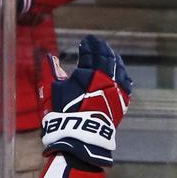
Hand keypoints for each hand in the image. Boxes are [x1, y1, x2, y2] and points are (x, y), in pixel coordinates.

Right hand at [39, 35, 131, 168]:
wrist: (81, 137)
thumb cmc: (63, 113)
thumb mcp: (53, 91)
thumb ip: (52, 72)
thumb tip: (50, 58)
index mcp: (90, 73)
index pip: (91, 53)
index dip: (89, 45)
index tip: (86, 40)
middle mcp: (107, 78)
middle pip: (108, 58)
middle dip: (102, 49)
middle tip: (98, 44)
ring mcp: (117, 90)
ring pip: (120, 69)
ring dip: (114, 59)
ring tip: (110, 54)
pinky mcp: (122, 102)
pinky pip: (126, 84)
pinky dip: (124, 75)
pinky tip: (122, 73)